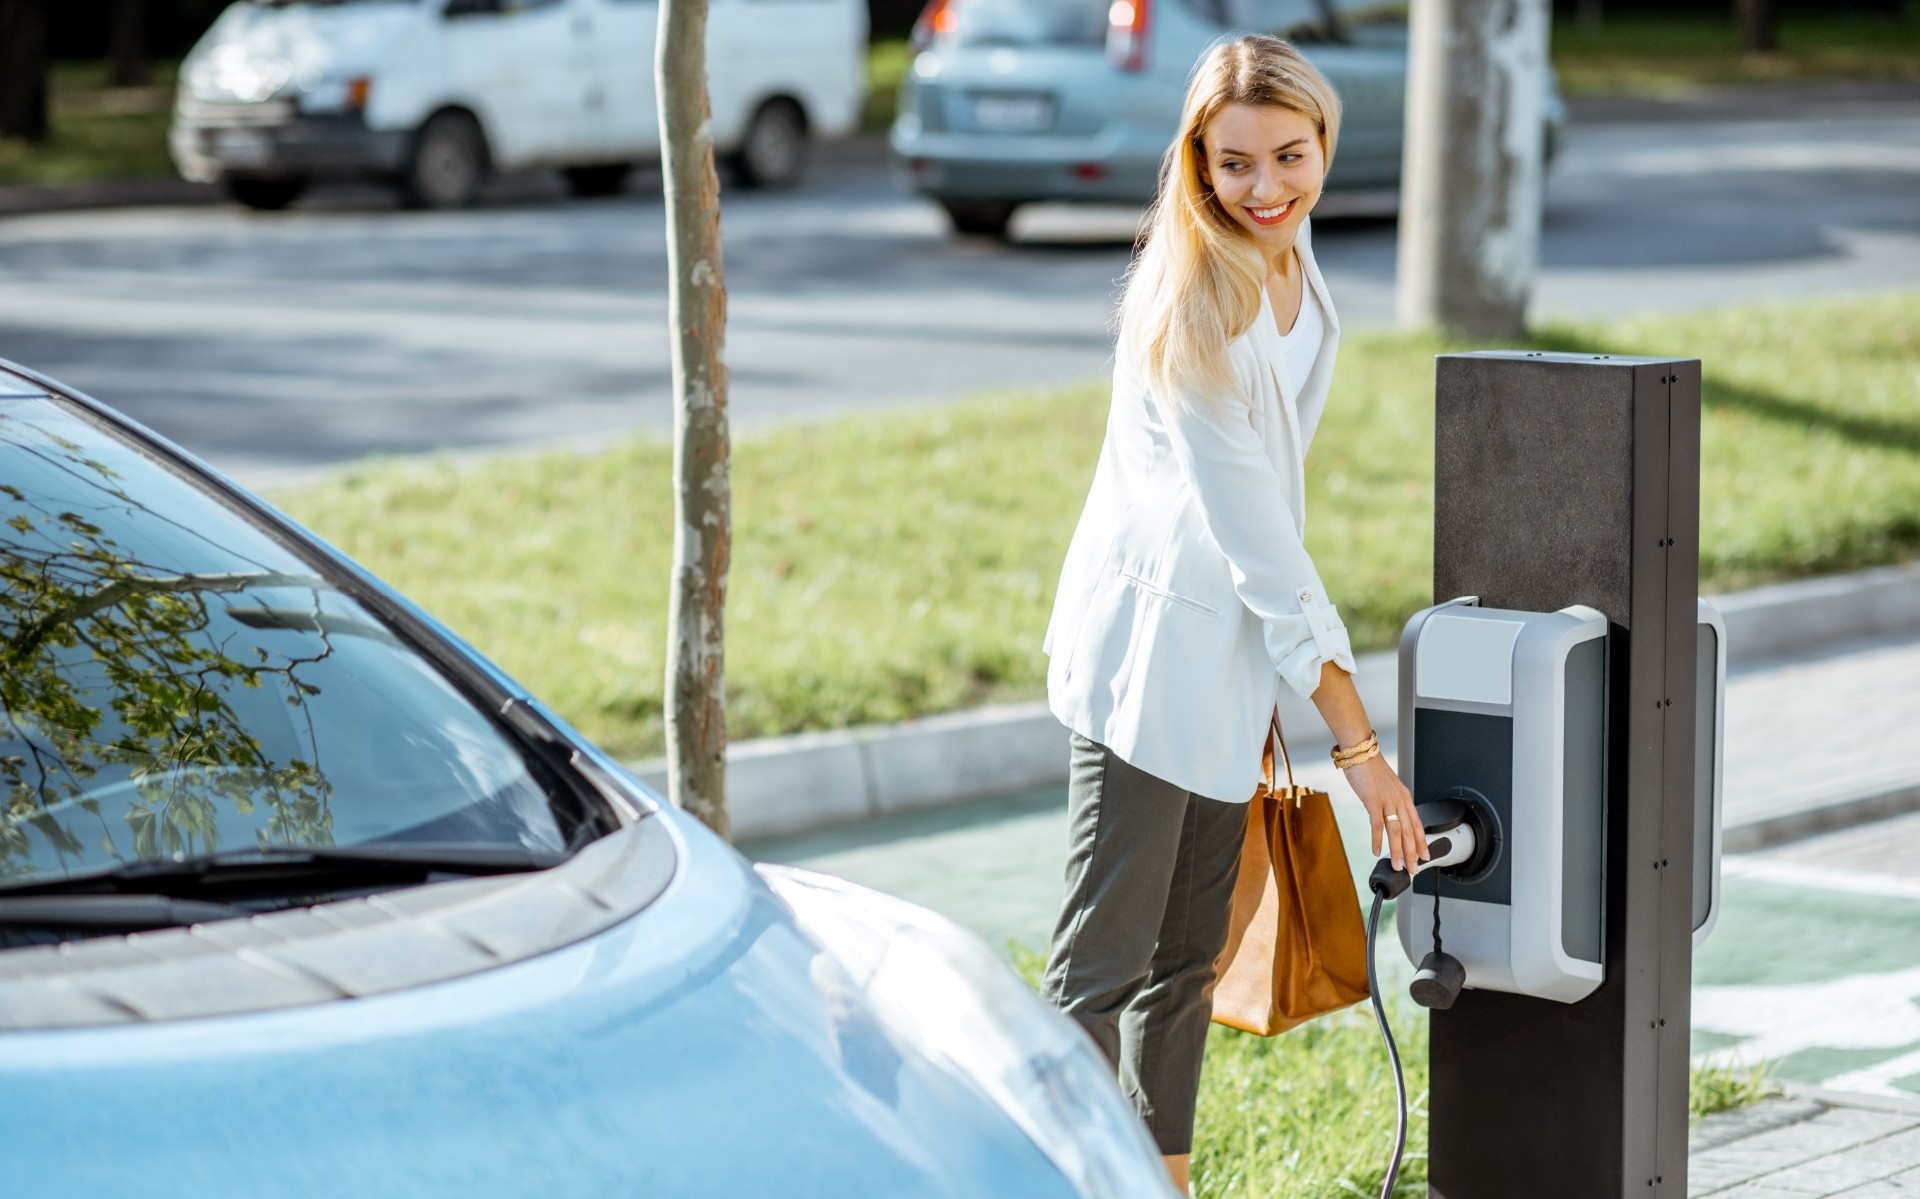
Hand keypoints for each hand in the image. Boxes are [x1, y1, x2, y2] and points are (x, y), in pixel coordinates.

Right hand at [1344, 755, 1427, 871]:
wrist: (1360, 752)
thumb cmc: (1370, 768)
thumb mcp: (1386, 786)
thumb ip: (1390, 801)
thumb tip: (1389, 816)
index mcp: (1404, 797)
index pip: (1417, 824)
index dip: (1422, 842)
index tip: (1424, 856)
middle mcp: (1399, 800)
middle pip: (1409, 831)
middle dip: (1412, 853)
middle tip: (1413, 869)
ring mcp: (1387, 801)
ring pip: (1397, 831)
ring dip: (1398, 851)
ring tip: (1398, 866)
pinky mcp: (1373, 801)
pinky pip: (1377, 825)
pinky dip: (1378, 840)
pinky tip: (1377, 851)